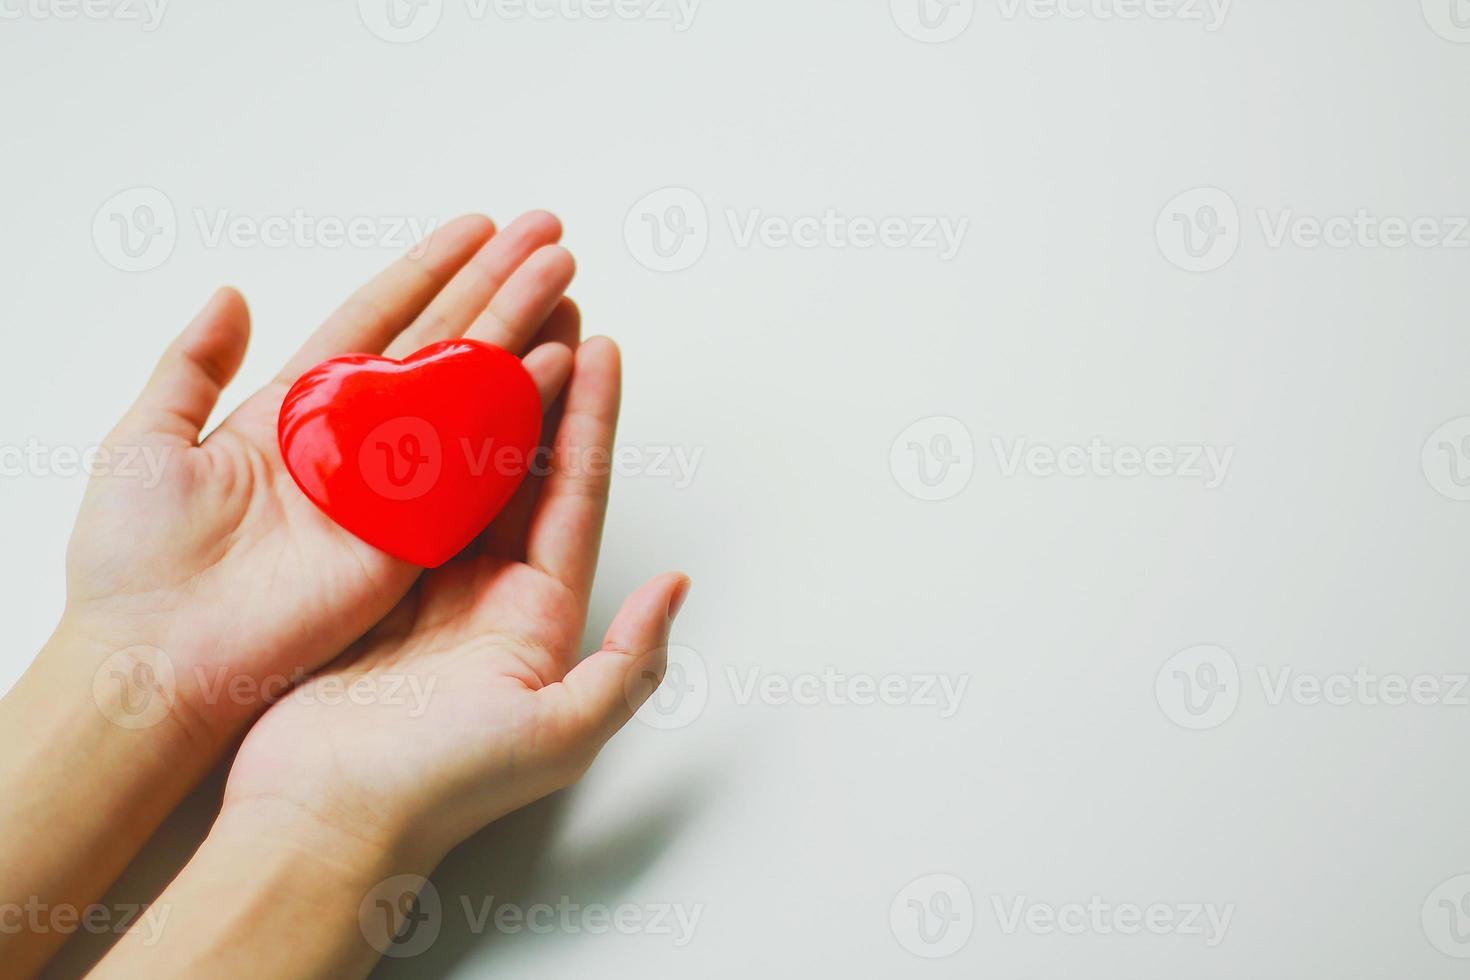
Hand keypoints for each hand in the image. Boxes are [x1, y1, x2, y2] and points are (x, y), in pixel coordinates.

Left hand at [63, 211, 577, 745]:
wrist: (154, 655)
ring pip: (468, 389)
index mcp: (300, 411)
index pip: (377, 319)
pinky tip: (552, 360)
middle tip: (546, 235)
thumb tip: (230, 294)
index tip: (477, 229)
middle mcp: (357, 441)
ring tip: (563, 276)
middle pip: (439, 343)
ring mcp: (392, 485)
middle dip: (495, 284)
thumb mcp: (147, 438)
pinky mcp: (413, 535)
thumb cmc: (135, 560)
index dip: (428, 271)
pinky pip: (476, 463)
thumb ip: (192, 364)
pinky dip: (516, 410)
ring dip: (519, 329)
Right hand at [221, 331, 690, 859]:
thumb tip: (678, 586)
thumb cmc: (441, 787)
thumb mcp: (560, 734)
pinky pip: (398, 499)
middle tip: (551, 312)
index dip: (592, 420)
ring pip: (463, 472)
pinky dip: (409, 442)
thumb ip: (629, 663)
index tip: (605, 347)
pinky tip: (410, 388)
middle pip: (525, 470)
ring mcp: (428, 589)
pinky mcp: (369, 589)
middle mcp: (491, 594)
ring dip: (481, 401)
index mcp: (541, 618)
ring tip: (493, 328)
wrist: (326, 823)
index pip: (575, 497)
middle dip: (543, 389)